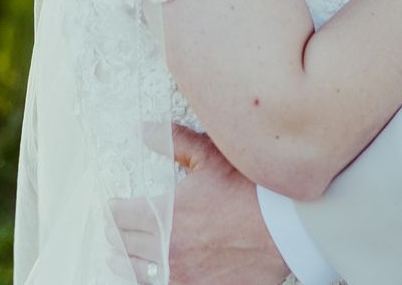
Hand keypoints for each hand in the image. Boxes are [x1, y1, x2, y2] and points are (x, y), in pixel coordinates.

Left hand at [106, 125, 288, 284]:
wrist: (287, 229)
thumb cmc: (252, 190)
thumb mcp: (213, 158)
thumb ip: (176, 143)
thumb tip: (146, 130)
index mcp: (164, 214)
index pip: (118, 216)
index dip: (114, 210)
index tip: (114, 208)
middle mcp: (166, 249)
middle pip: (121, 246)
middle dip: (118, 235)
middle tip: (118, 231)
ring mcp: (181, 276)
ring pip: (135, 273)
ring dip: (128, 262)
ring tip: (126, 256)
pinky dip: (152, 280)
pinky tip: (155, 273)